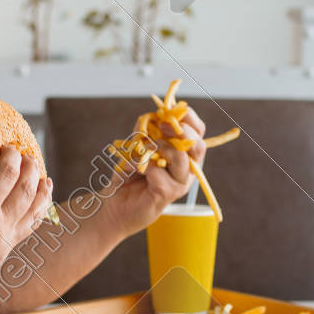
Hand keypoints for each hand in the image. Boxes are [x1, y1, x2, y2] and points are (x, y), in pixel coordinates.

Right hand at [0, 145, 53, 302]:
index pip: (7, 176)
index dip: (12, 158)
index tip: (10, 148)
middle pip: (27, 191)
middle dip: (30, 169)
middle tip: (29, 156)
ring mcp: (5, 243)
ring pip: (35, 213)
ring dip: (42, 192)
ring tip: (45, 179)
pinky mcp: (4, 254)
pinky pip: (28, 230)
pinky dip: (36, 214)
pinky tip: (38, 205)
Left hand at [103, 106, 207, 237]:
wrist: (115, 203)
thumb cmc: (128, 175)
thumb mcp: (136, 146)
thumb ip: (145, 131)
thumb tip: (152, 115)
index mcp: (184, 154)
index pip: (198, 132)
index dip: (189, 118)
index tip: (170, 110)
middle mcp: (187, 169)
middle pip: (198, 146)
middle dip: (182, 132)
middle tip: (162, 126)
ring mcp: (180, 184)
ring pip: (181, 159)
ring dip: (160, 149)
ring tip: (142, 152)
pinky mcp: (168, 194)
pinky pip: (159, 172)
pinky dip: (143, 166)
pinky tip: (134, 170)